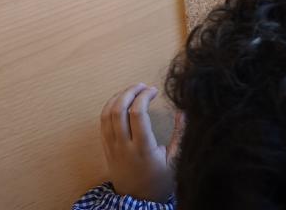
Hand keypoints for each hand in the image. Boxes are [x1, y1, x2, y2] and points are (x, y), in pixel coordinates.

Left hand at [100, 84, 181, 202]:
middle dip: (130, 92)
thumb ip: (179, 135)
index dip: (145, 96)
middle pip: (119, 110)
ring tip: (132, 91)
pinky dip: (109, 107)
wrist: (137, 201)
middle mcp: (124, 146)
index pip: (138, 114)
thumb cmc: (159, 181)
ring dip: (118, 97)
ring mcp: (112, 147)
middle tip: (142, 86)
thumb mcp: (175, 161)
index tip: (154, 90)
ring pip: (107, 114)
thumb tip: (183, 110)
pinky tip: (120, 102)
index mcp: (143, 149)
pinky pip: (102, 122)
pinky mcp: (106, 148)